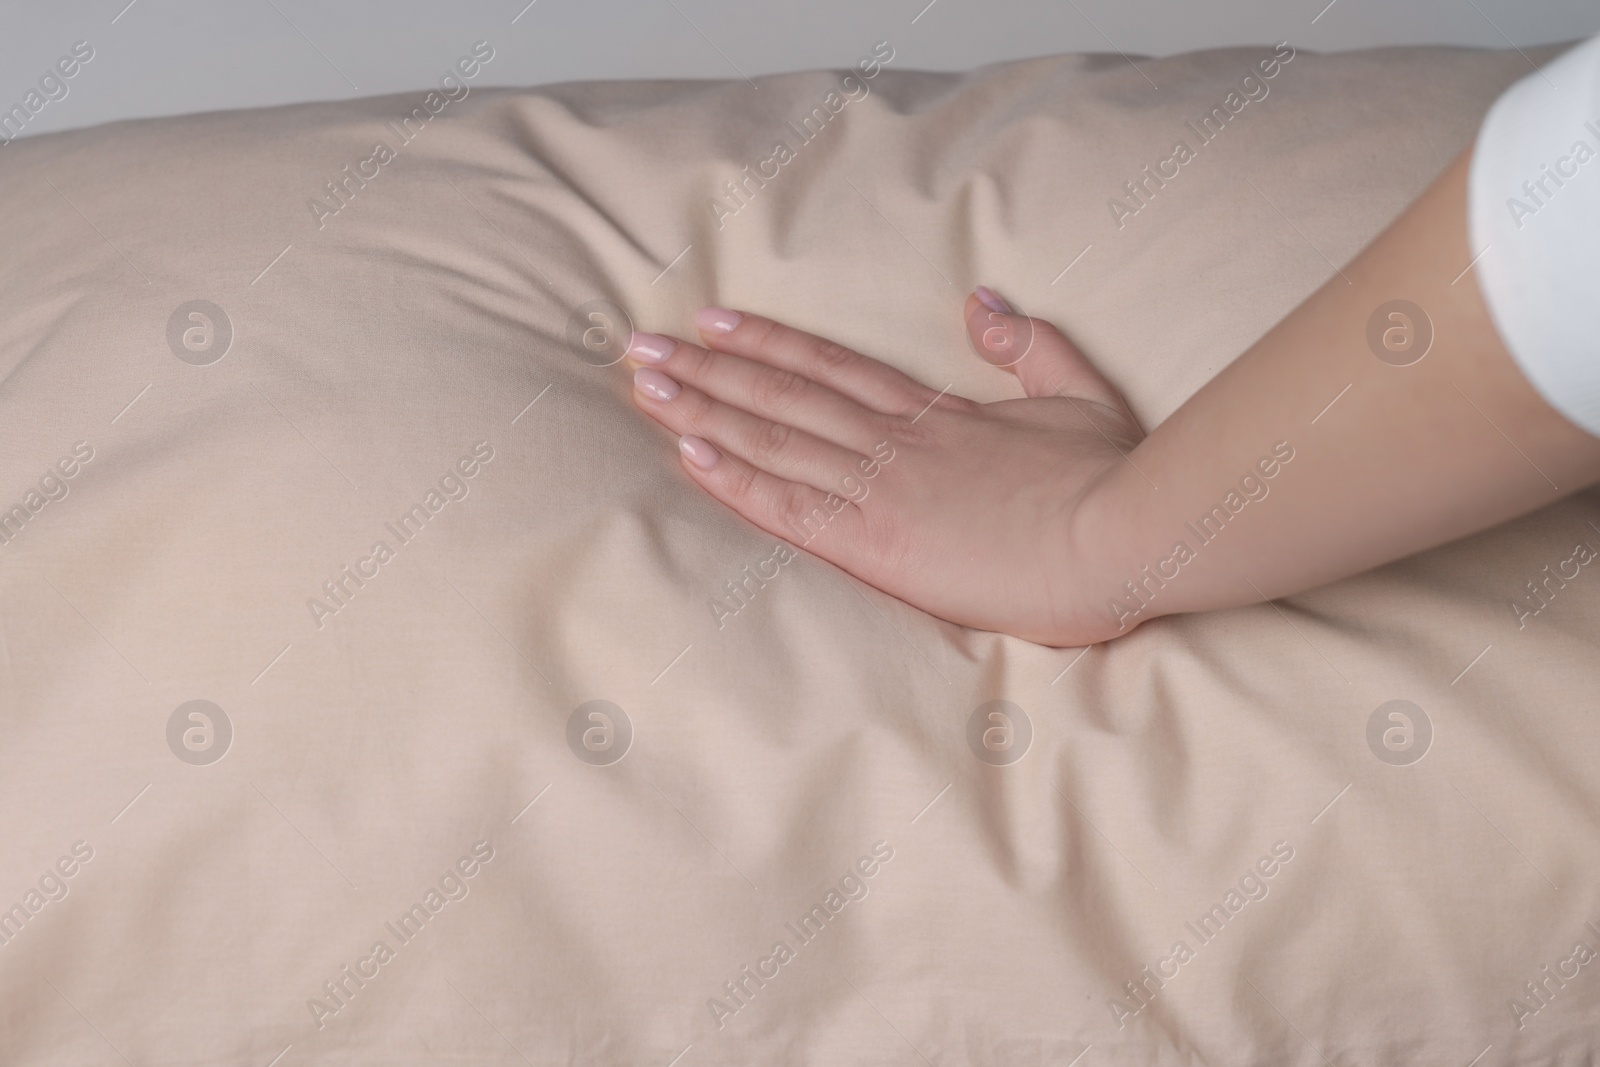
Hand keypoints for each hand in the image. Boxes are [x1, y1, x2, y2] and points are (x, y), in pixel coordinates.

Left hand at [624, 289, 1145, 646]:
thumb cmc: (1112, 479)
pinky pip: (790, 506)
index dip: (769, 344)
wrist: (1126, 537)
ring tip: (641, 385)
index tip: (715, 321)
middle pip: (783, 395)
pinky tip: (686, 453)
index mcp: (938, 416)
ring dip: (702, 409)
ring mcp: (883, 490)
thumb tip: (982, 302)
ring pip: (773, 439)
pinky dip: (735, 479)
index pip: (833, 370)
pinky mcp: (880, 544)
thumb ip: (1028, 347)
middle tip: (640, 345)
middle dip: (707, 367)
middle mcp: (896, 443)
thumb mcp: (1079, 396)